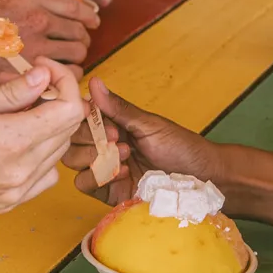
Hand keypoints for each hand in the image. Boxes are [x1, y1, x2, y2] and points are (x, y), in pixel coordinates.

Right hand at [0, 0, 96, 87]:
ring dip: (75, 63)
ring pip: (76, 61)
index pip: (77, 10)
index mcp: (33, 4)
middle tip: (75, 47)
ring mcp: (34, 54)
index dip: (88, 17)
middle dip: (81, 42)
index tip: (92, 23)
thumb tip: (68, 10)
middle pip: (80, 37)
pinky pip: (61, 83)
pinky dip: (63, 82)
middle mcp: (37, 26)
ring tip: (65, 66)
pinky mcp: (27, 78)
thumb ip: (38, 2)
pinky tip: (54, 80)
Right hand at [0, 59, 86, 219]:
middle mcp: (20, 172)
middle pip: (68, 130)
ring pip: (58, 152)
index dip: (64, 81)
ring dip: (47, 125)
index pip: (69, 110)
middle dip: (55, 98)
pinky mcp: (7, 204)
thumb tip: (43, 76)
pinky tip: (14, 141)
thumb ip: (8, 93)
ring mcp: (15, 192)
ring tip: (14, 110)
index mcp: (10, 142)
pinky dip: (40, 154)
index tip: (42, 67)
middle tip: (23, 83)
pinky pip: (44, 176)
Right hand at [64, 76, 222, 202]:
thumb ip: (118, 109)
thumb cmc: (181, 147)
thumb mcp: (150, 124)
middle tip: (116, 138)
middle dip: (88, 137)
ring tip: (123, 156)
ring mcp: (105, 168)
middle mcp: (104, 144)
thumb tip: (94, 82)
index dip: (83, 117)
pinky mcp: (108, 191)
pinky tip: (121, 174)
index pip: (81, 117)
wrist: (201, 180)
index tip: (96, 116)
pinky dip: (96, 178)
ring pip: (73, 161)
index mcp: (113, 124)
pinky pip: (84, 184)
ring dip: (92, 156)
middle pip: (71, 139)